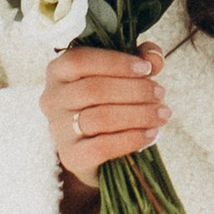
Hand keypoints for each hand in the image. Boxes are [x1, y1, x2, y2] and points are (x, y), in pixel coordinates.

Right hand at [40, 42, 169, 184]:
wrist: (94, 149)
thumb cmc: (108, 101)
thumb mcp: (123, 74)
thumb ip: (140, 59)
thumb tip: (153, 57)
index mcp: (59, 71)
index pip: (80, 60)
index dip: (116, 62)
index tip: (147, 69)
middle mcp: (51, 98)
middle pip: (93, 90)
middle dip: (135, 90)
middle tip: (161, 93)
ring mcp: (58, 129)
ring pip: (99, 118)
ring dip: (138, 114)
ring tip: (162, 113)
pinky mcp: (70, 156)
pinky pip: (102, 147)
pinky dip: (131, 139)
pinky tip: (152, 134)